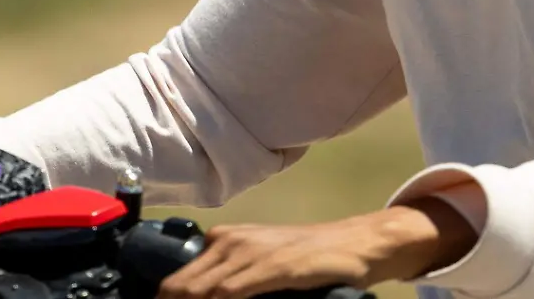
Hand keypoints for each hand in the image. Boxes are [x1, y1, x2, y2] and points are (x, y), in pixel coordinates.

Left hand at [159, 200, 475, 298]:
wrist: (356, 243)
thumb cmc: (309, 258)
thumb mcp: (262, 263)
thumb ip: (232, 280)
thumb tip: (203, 297)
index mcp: (224, 240)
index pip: (177, 280)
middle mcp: (231, 241)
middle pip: (179, 288)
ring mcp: (252, 253)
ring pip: (199, 291)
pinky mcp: (275, 267)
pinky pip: (228, 294)